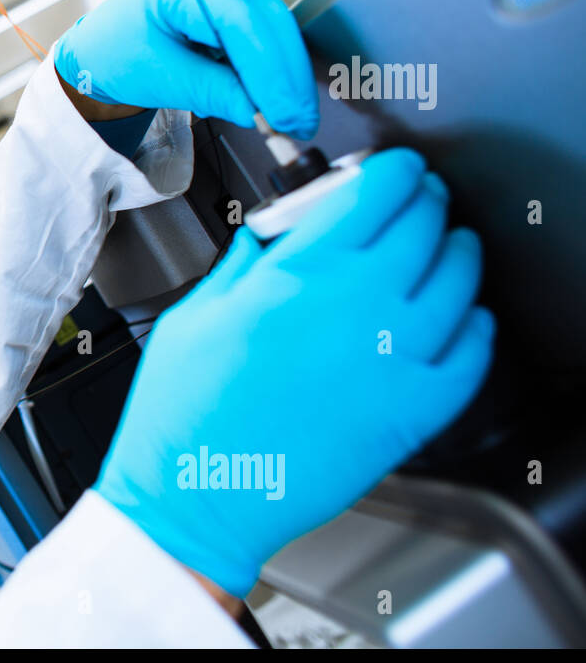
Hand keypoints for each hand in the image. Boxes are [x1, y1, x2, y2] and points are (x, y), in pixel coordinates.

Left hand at [53, 0, 318, 138]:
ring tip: (290, 120)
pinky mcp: (243, 7)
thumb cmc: (119, 52)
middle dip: (287, 78)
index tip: (282, 114)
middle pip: (270, 22)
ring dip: (288, 76)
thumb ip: (213, 92)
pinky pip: (272, 37)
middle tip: (298, 124)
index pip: (241, 24)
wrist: (104, 50)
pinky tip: (275, 100)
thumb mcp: (162, 78)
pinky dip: (276, 70)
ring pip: (279, 29)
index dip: (268, 72)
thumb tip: (258, 111)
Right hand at [94, 148, 494, 596]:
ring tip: (448, 251)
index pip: (379, 190)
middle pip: (427, 223)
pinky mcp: (412, 411)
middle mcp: (355, 303)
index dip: (396, 170)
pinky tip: (465, 320)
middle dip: (427, 202)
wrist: (199, 492)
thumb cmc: (185, 411)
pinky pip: (473, 353)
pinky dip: (477, 327)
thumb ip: (241, 264)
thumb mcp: (195, 313)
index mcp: (298, 272)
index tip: (396, 171)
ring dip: (458, 253)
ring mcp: (392, 357)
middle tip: (419, 203)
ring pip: (461, 280)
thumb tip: (269, 235)